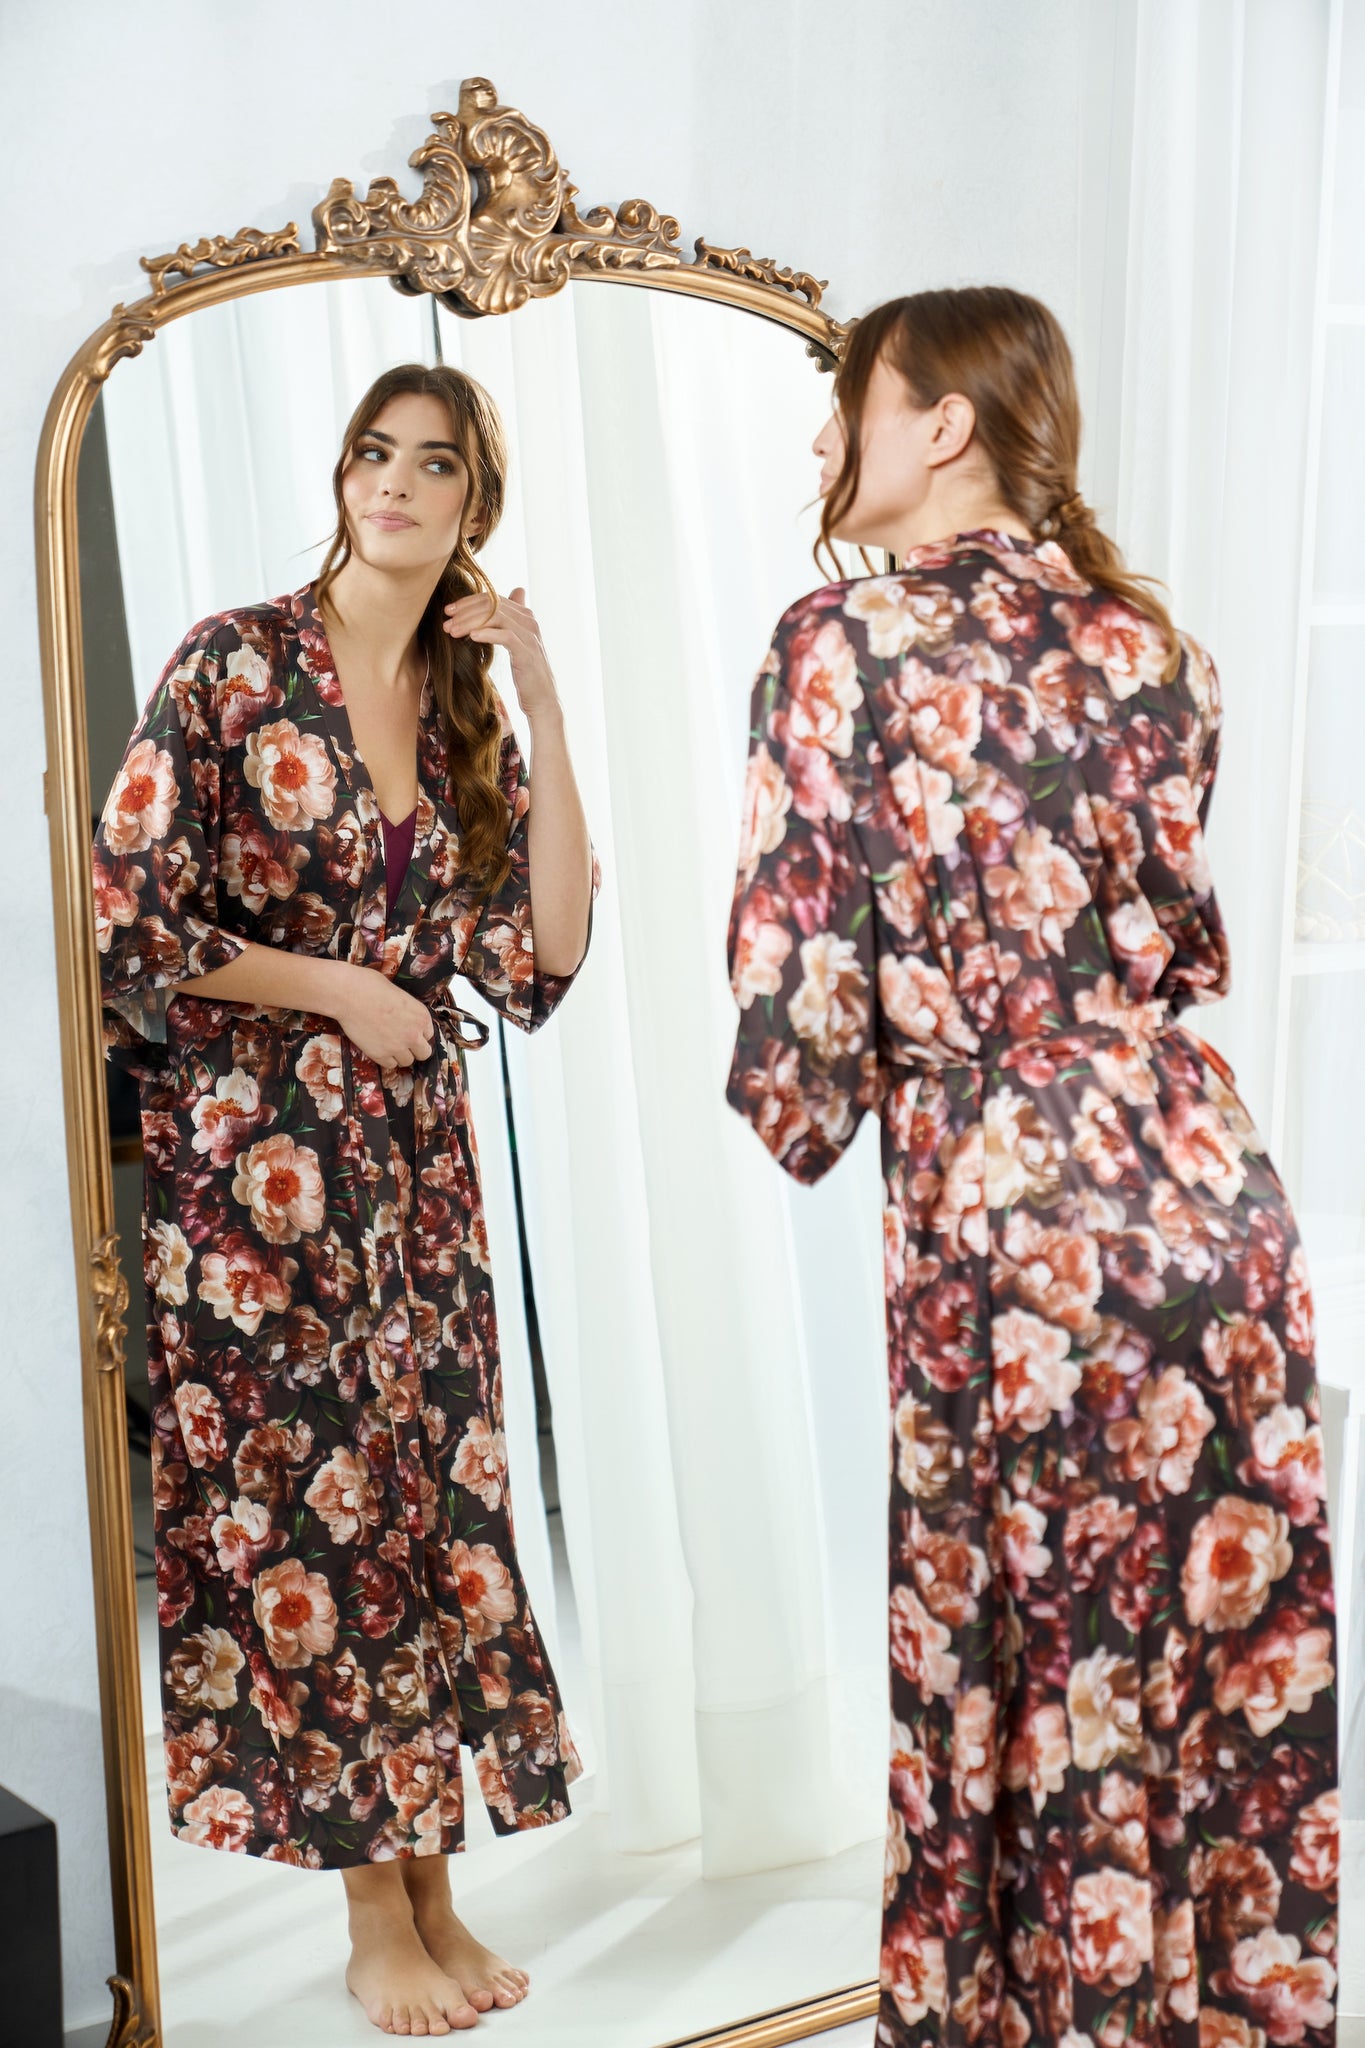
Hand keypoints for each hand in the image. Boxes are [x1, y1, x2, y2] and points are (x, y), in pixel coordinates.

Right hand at [333, 964, 433, 1067]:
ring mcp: (398, 1046)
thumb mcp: (398, 994)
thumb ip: (407, 1010)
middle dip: (414, 1049)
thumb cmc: (370, 986)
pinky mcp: (380, 1054)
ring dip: (400, 1055)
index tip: (410, 1032)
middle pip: (424, 1053)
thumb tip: (405, 1016)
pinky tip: (379, 1048)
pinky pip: (390, 1065)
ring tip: (389, 1045)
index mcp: (421, 1016)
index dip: (418, 1034)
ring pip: (407, 1062)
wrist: (349, 994)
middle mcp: (414, 1034)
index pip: (429, 1035)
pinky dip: (385, 1059)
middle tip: (403, 1043)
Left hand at [443, 585, 560, 723]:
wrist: (542, 699)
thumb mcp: (516, 643)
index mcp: (524, 615)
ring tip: (452, 631)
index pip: (492, 598)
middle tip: (446, 622)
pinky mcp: (527, 653)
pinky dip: (487, 634)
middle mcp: (529, 621)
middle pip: (492, 604)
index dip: (467, 602)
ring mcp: (530, 636)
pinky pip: (506, 636)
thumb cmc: (525, 672)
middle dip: (465, 611)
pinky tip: (471, 637)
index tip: (448, 611)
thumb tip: (511, 594)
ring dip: (470, 622)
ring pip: (496, 617)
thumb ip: (509, 621)